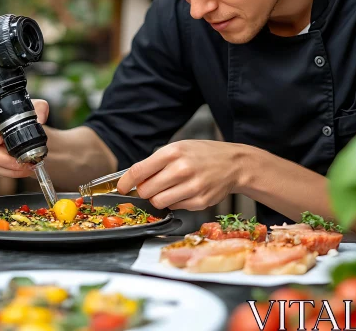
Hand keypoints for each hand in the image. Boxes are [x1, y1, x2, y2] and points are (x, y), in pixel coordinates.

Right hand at [0, 99, 49, 177]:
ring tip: (22, 168)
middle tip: (20, 161)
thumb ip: (39, 109)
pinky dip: (2, 172)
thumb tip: (40, 119)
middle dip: (2, 157)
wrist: (16, 132)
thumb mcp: (31, 109)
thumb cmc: (19, 119)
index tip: (3, 141)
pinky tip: (15, 170)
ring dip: (5, 167)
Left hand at [116, 140, 249, 209]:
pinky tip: (184, 192)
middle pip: (145, 190)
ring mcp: (192, 187)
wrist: (234, 164)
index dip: (126, 182)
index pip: (139, 171)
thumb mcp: (179, 148)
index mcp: (173, 152)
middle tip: (151, 186)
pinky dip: (174, 202)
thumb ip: (156, 162)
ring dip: (157, 198)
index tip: (122, 187)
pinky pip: (174, 207)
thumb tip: (133, 179)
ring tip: (168, 189)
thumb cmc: (203, 154)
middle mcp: (182, 169)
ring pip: (158, 202)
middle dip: (143, 191)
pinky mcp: (199, 201)